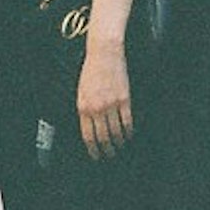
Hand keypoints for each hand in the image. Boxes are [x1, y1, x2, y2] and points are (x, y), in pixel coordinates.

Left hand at [75, 42, 134, 159]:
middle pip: (102, 137)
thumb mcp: (81, 91)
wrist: (104, 54)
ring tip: (120, 147)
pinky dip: (128, 132)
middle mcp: (96, 108)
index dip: (93, 149)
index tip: (96, 155)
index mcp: (83, 107)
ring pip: (116, 132)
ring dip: (118, 143)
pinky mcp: (124, 99)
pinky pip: (127, 122)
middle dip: (106, 149)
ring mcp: (111, 105)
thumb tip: (89, 128)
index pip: (88, 136)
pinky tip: (129, 135)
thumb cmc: (91, 71)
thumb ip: (84, 110)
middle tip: (109, 155)